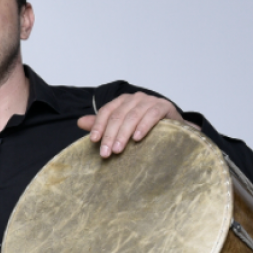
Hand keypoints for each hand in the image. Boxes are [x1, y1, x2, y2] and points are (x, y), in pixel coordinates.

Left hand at [77, 92, 196, 157]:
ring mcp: (150, 101)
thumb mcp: (122, 127)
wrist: (173, 127)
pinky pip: (152, 115)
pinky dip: (143, 126)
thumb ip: (103, 125)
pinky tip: (137, 138)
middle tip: (105, 153)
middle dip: (110, 135)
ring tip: (118, 150)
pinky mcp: (164, 106)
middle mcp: (135, 98)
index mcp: (122, 101)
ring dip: (123, 134)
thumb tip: (79, 122)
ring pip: (132, 116)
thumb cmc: (145, 127)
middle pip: (118, 116)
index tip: (93, 141)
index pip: (106, 111)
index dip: (98, 125)